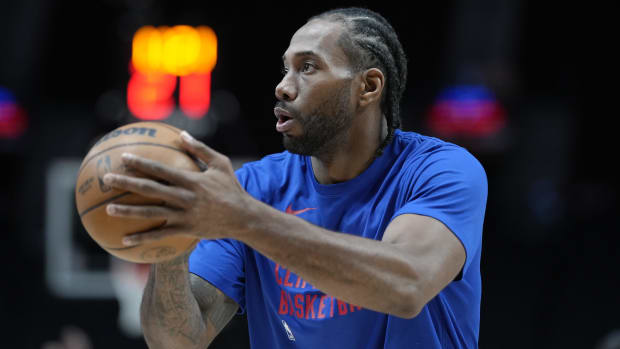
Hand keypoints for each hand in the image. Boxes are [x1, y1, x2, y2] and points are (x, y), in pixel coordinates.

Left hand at [103, 131, 250, 245]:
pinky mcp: (185, 230)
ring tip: (108, 208)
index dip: (141, 162)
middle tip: (107, 179)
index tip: (123, 157)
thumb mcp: (221, 163)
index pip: (161, 169)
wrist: (243, 217)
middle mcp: (185, 197)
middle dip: (127, 183)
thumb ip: (200, 149)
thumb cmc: (231, 187)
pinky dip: (142, 238)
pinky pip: (160, 235)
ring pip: (151, 213)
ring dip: (128, 211)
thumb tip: (182, 134)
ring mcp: (184, 215)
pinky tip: (125, 239)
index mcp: (191, 180)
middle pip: (150, 189)